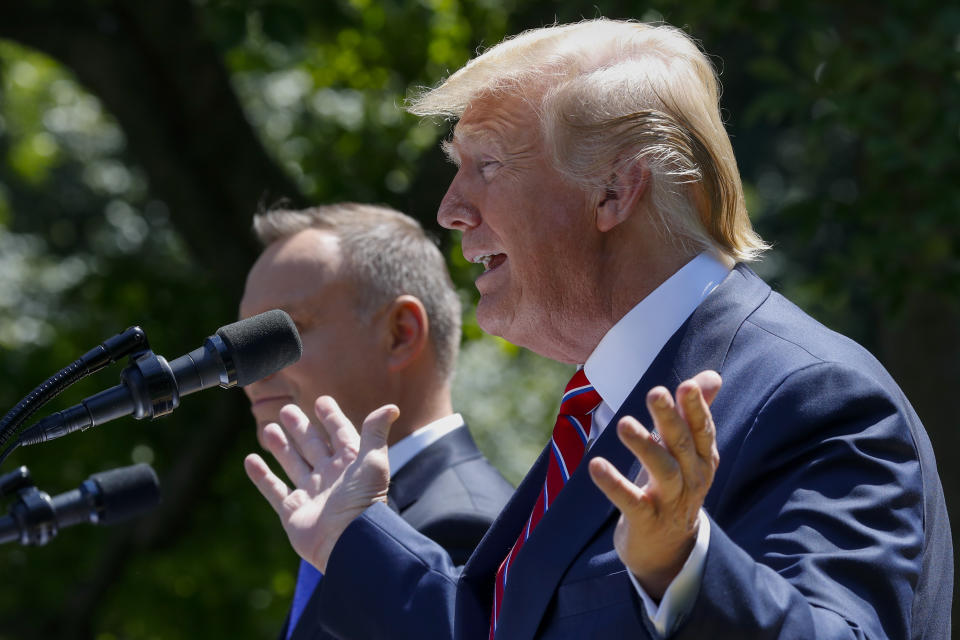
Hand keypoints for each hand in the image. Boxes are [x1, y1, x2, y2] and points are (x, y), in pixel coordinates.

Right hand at [244, 396, 398, 571]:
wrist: (348, 542)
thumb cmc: (364, 501)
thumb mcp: (373, 461)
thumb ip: (375, 433)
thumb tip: (391, 407)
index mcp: (351, 464)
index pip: (341, 434)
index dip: (332, 418)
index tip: (322, 401)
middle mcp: (330, 477)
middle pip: (313, 446)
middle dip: (301, 428)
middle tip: (287, 410)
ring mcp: (311, 494)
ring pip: (293, 464)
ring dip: (281, 447)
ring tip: (269, 428)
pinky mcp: (293, 512)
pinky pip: (274, 490)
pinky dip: (262, 476)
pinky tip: (250, 459)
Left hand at [588, 371, 721, 599]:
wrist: (669, 550)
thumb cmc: (676, 488)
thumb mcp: (688, 452)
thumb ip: (695, 414)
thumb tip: (711, 376)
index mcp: (701, 458)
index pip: (701, 429)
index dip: (695, 408)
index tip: (686, 385)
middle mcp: (691, 479)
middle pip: (681, 444)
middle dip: (669, 418)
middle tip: (654, 392)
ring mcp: (670, 502)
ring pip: (663, 471)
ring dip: (644, 446)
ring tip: (623, 424)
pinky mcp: (646, 521)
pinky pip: (632, 502)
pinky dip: (615, 484)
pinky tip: (596, 465)